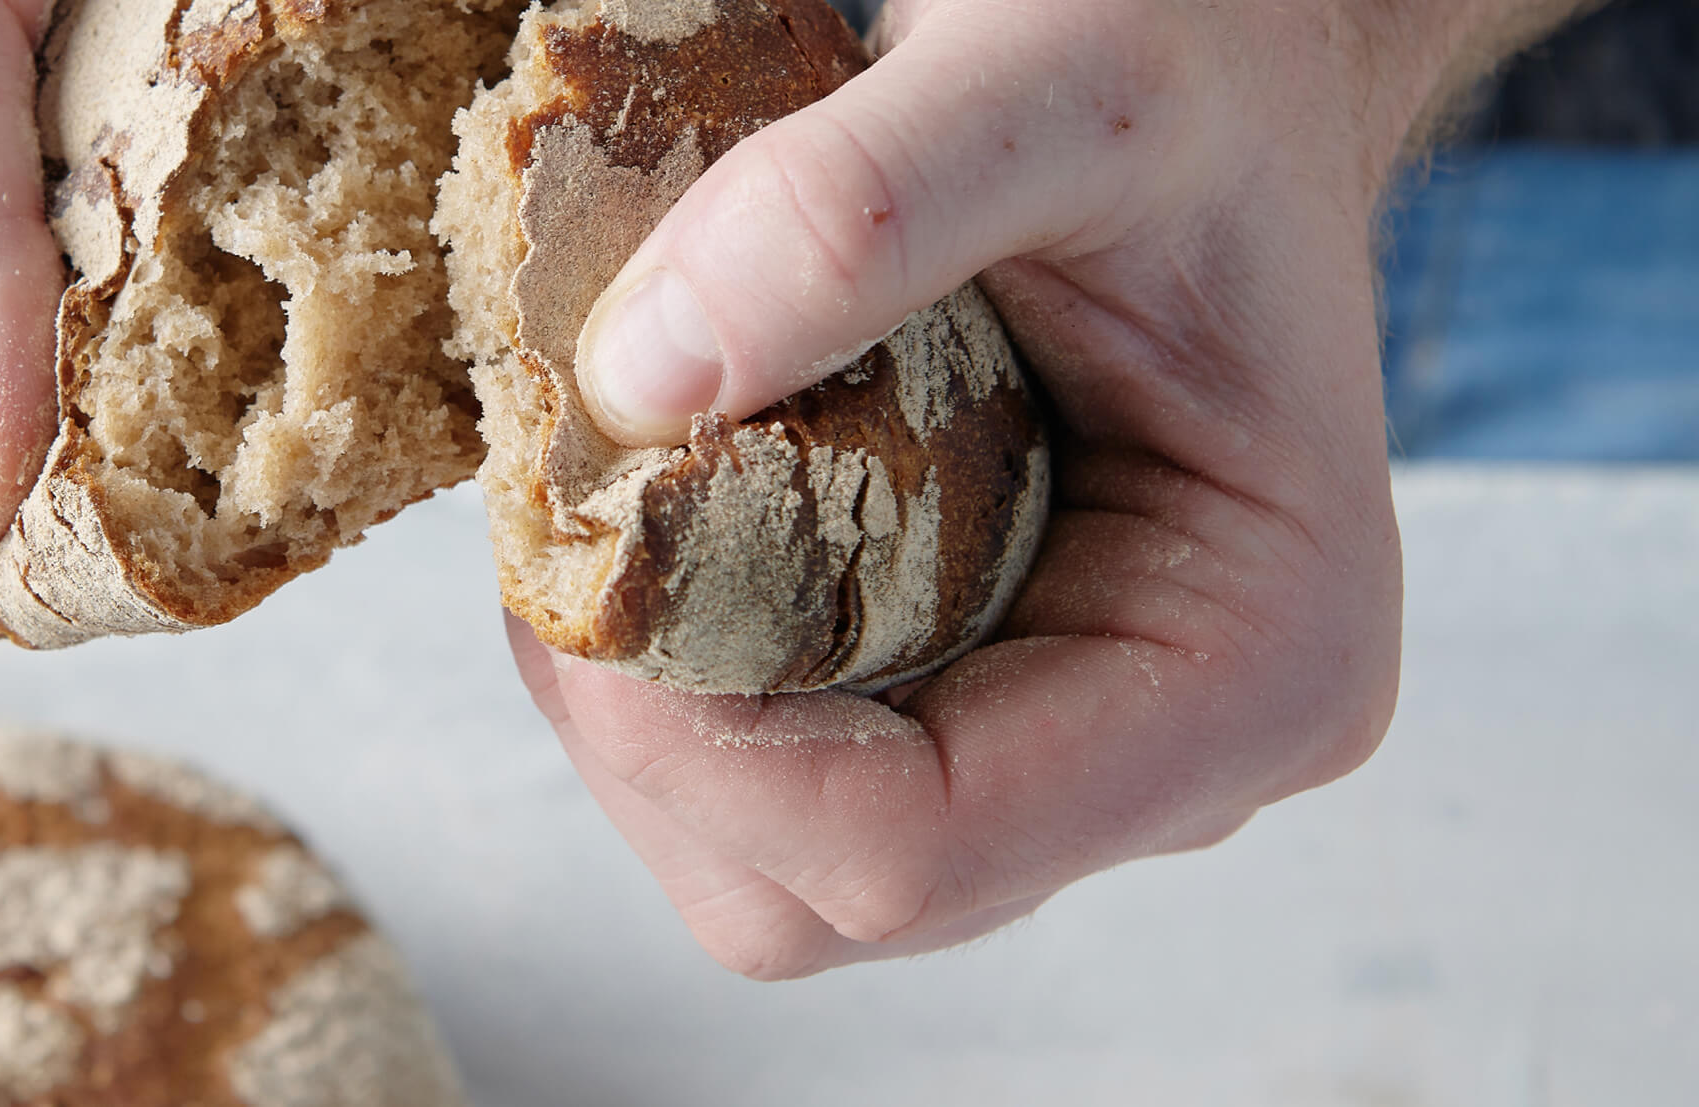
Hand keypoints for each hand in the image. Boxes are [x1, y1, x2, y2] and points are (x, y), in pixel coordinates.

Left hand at [519, 0, 1565, 977]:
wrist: (1212, 59)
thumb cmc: (1193, 64)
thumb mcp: (1056, 77)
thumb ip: (854, 210)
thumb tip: (636, 385)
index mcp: (1257, 671)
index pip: (919, 849)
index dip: (698, 754)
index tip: (570, 564)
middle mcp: (1167, 758)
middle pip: (823, 888)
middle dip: (645, 731)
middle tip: (563, 519)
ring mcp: (1060, 743)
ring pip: (767, 855)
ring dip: (635, 704)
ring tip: (604, 505)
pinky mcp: (967, 696)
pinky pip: (765, 769)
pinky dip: (663, 669)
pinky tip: (652, 517)